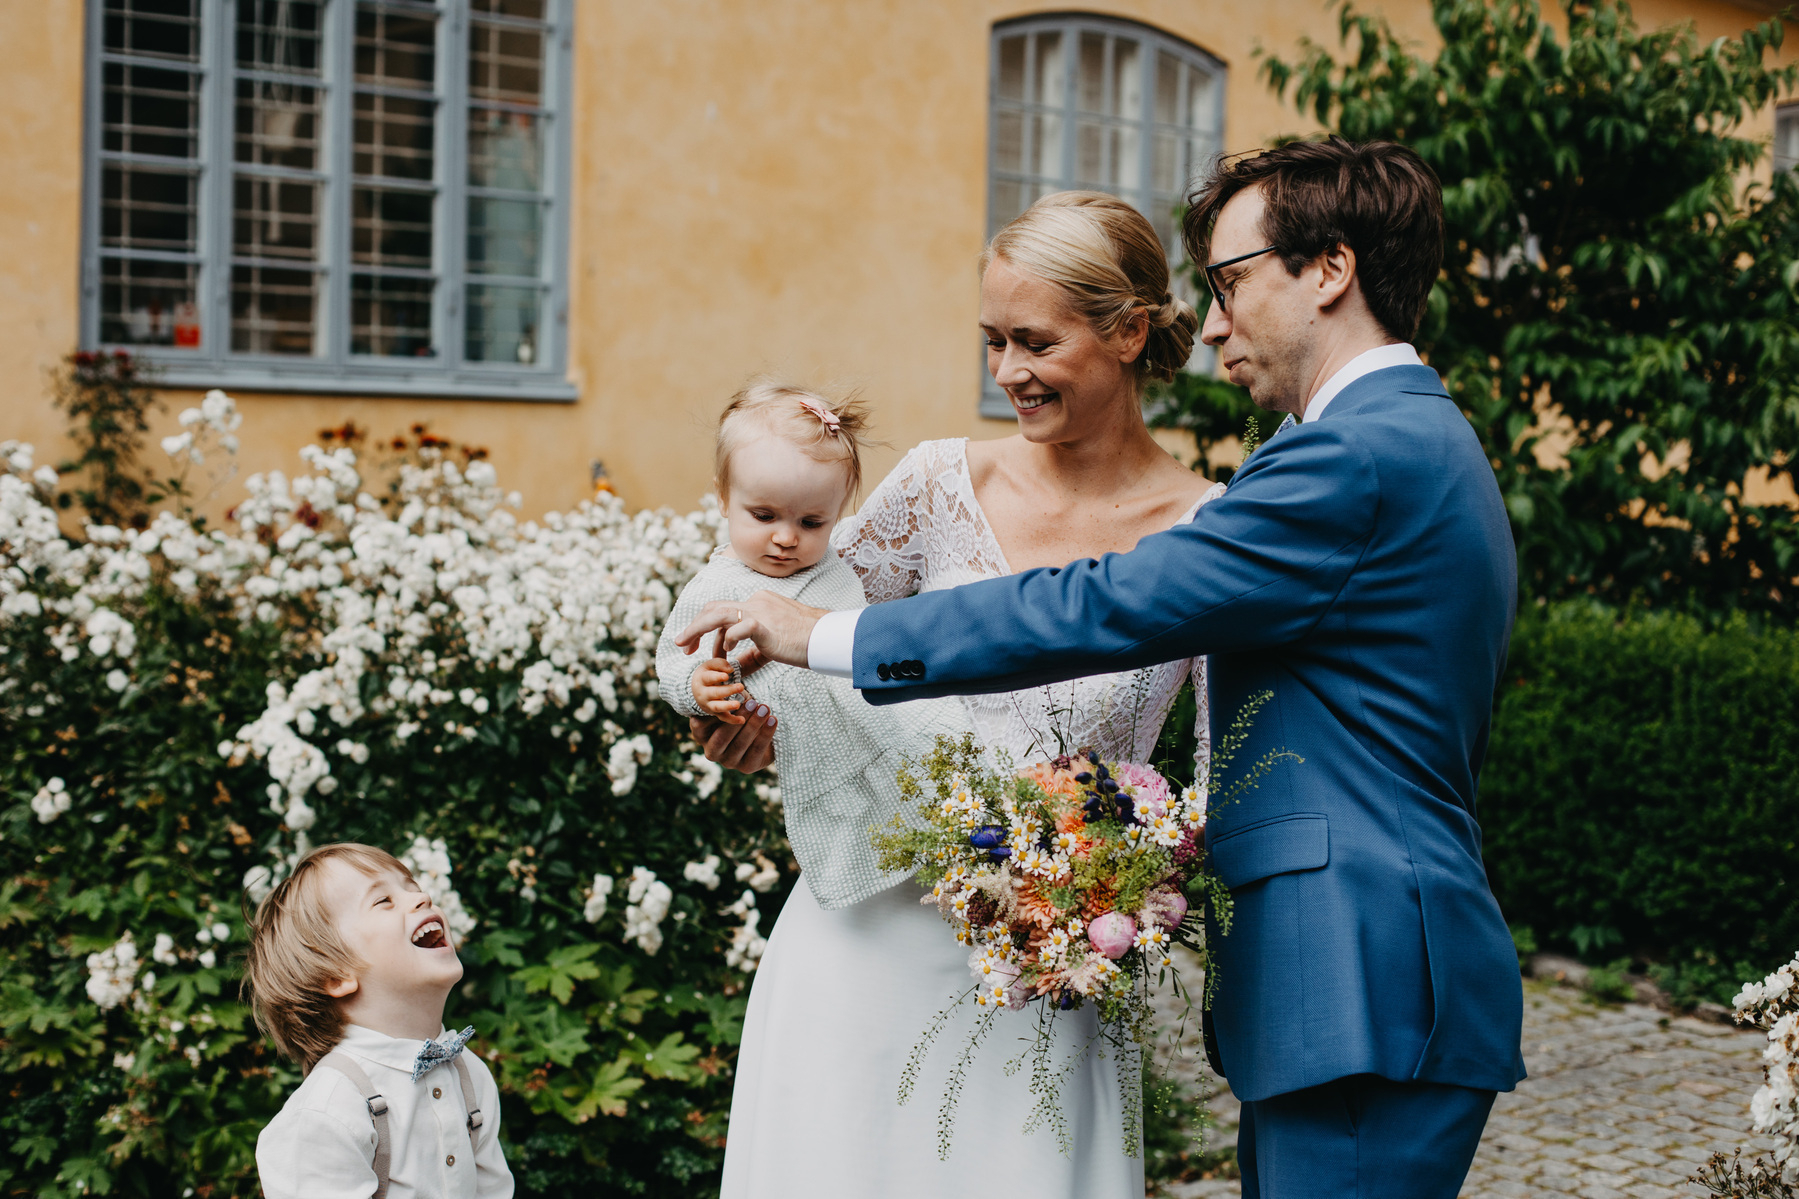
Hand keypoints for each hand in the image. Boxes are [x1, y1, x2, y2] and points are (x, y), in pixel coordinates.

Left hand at [675, 592, 822, 667]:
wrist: (826, 637)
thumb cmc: (807, 640)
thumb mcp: (776, 638)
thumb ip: (757, 643)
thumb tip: (741, 657)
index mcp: (759, 602)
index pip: (725, 611)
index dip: (709, 629)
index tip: (705, 648)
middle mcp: (756, 602)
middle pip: (714, 608)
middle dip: (694, 626)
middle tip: (682, 645)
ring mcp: (759, 611)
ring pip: (718, 614)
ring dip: (696, 630)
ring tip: (684, 645)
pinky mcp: (764, 624)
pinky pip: (738, 629)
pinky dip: (727, 640)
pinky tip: (726, 652)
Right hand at [689, 704, 776, 772]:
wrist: (761, 734)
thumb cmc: (739, 714)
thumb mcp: (730, 708)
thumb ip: (725, 704)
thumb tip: (732, 694)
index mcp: (702, 736)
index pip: (699, 725)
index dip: (713, 712)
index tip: (728, 697)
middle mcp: (712, 752)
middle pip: (721, 736)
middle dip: (738, 717)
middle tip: (752, 701)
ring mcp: (728, 762)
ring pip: (740, 743)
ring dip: (754, 724)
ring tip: (764, 708)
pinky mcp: (747, 767)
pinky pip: (756, 750)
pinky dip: (766, 733)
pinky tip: (773, 720)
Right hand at [691, 657, 749, 723]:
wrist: (697, 688)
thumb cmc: (708, 673)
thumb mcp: (711, 665)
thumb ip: (720, 664)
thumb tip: (730, 669)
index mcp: (701, 679)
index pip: (708, 678)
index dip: (717, 677)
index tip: (726, 676)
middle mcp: (703, 693)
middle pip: (714, 693)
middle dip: (728, 690)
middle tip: (741, 686)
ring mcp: (708, 704)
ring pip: (716, 707)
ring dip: (727, 706)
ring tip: (738, 704)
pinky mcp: (714, 712)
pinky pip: (723, 717)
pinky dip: (732, 720)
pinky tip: (742, 720)